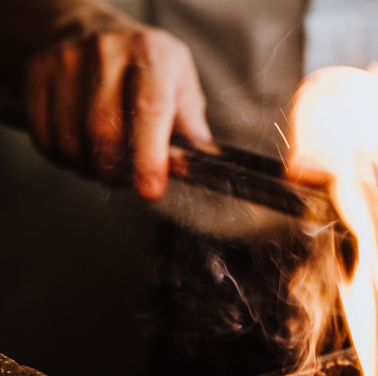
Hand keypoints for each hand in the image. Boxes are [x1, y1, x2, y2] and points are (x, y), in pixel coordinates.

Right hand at [23, 18, 210, 199]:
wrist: (97, 33)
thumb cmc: (149, 70)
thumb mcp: (182, 88)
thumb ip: (189, 130)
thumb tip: (187, 168)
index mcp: (152, 54)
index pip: (150, 110)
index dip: (150, 157)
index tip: (150, 190)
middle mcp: (107, 51)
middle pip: (105, 130)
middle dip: (118, 171)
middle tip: (128, 180)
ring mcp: (67, 59)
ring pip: (72, 138)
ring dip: (90, 168)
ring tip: (106, 164)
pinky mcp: (38, 73)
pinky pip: (45, 136)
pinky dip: (64, 158)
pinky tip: (81, 151)